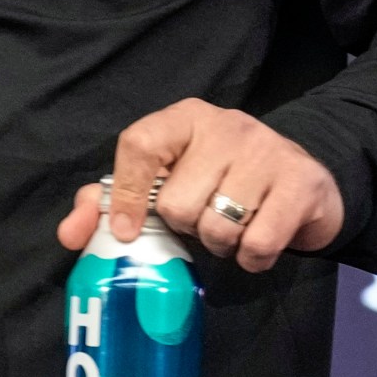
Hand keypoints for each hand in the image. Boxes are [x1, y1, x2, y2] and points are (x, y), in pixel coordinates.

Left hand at [56, 98, 344, 272]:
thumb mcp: (170, 181)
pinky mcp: (300, 183)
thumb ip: (114, 201)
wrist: (305, 181)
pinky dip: (253, 258)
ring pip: (217, 226)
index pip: (139, 144)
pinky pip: (258, 243)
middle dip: (188, 227)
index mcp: (185, 119)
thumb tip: (70, 233)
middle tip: (205, 219)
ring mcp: (267, 151)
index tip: (127, 232)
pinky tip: (258, 242)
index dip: (127, 194)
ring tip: (234, 228)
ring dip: (222, 244)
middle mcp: (226, 126)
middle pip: (177, 202)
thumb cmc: (223, 182)